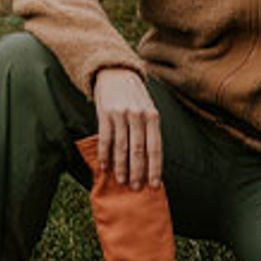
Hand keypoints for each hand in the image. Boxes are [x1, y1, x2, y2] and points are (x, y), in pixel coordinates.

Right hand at [92, 68, 162, 189]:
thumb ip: (150, 131)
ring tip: (121, 181)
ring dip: (121, 166)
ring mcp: (121, 114)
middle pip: (138, 150)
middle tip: (136, 188)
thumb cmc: (136, 97)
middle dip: (138, 171)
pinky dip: (105, 154)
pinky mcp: (105, 113)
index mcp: (153, 116)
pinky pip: (105, 138)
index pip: (155, 147)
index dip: (155, 167)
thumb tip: (151, 161)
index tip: (154, 185)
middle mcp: (138, 115)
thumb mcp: (148, 109)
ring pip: (121, 147)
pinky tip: (104, 167)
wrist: (117, 72)